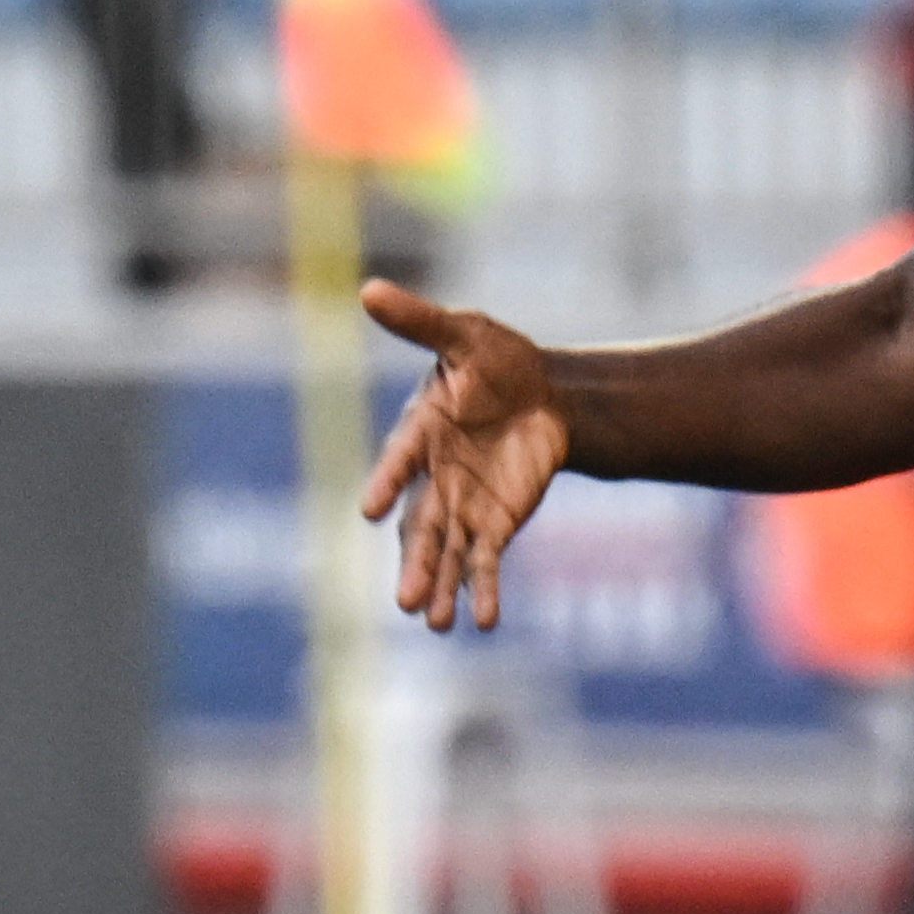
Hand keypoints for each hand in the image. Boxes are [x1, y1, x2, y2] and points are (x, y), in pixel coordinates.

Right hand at [355, 281, 573, 632]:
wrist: (545, 394)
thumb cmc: (497, 360)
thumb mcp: (464, 335)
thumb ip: (420, 322)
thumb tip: (369, 289)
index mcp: (421, 432)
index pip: (400, 461)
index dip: (386, 482)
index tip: (368, 509)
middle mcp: (434, 476)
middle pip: (420, 525)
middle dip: (416, 562)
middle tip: (405, 602)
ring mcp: (463, 504)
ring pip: (447, 552)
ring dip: (441, 586)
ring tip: (432, 624)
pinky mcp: (494, 522)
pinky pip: (485, 560)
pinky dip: (483, 589)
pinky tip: (482, 621)